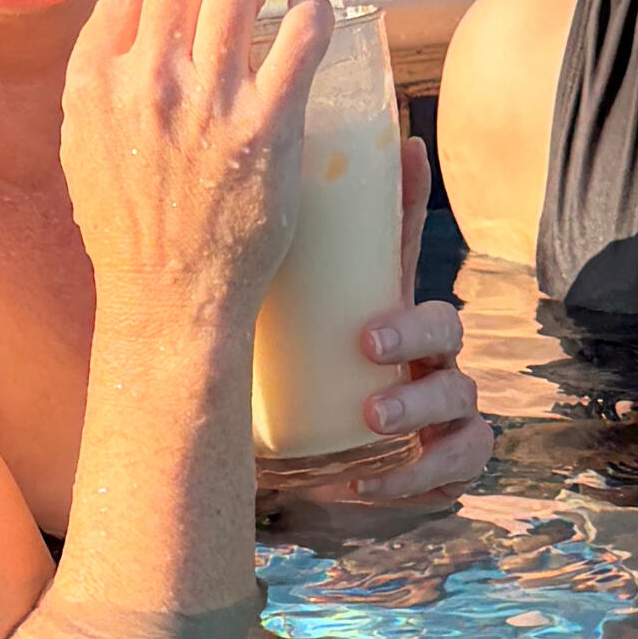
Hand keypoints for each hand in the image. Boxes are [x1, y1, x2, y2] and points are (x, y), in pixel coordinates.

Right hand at [61, 0, 321, 303]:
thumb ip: (97, 92)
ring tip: (266, 12)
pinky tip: (313, 15)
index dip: (158, 1)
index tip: (179, 21)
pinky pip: (303, 31)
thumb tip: (126, 37)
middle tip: (225, 15)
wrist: (171, 298)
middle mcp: (149, 81)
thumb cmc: (130, 234)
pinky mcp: (269, 121)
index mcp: (96, 84)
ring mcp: (211, 100)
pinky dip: (313, 11)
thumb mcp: (82, 153)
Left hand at [255, 133, 491, 523]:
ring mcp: (444, 404)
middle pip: (445, 321)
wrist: (305, 488)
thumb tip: (173, 240)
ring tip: (370, 418)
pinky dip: (419, 472)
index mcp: (381, 312)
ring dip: (417, 403)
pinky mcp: (451, 458)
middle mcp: (423, 353)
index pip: (401, 246)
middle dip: (413, 328)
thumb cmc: (285, 409)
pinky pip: (464, 458)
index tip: (406, 150)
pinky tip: (370, 481)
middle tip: (366, 340)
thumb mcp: (261, 354)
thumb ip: (230, 306)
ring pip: (461, 390)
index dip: (412, 196)